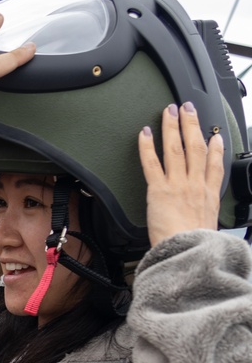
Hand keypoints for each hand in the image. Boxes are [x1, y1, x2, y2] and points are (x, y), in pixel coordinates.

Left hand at [139, 103, 222, 246]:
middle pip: (196, 148)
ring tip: (169, 112)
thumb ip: (206, 218)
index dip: (217, 148)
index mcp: (209, 196)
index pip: (215, 166)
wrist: (187, 252)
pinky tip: (145, 133)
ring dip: (172, 127)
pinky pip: (151, 163)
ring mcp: (178, 184)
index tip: (215, 136)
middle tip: (188, 110)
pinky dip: (147, 147)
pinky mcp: (159, 190)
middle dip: (192, 125)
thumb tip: (202, 222)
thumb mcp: (210, 229)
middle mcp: (195, 185)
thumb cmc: (194, 247)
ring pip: (176, 149)